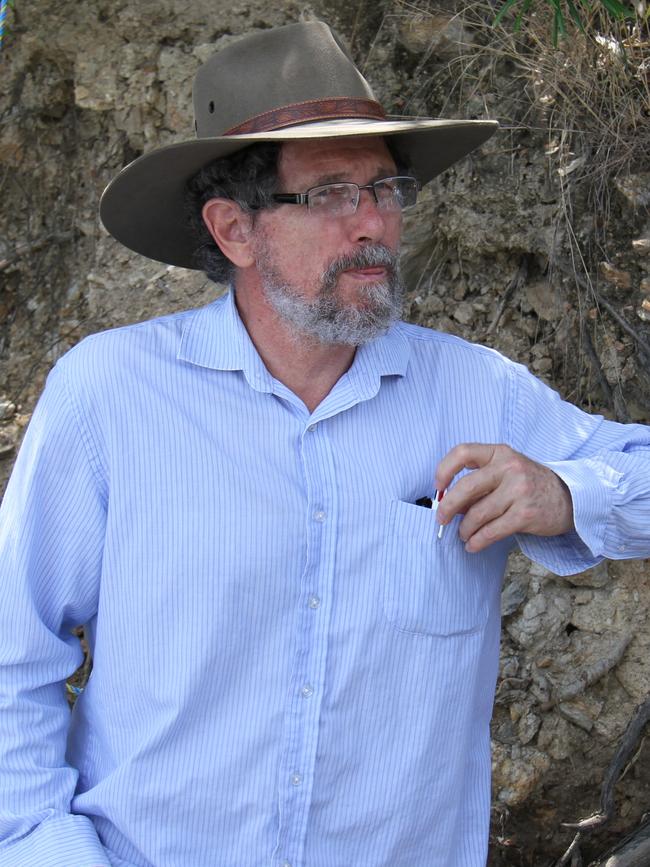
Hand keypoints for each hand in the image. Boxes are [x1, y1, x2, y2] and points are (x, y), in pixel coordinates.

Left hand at [435, 443, 574, 551]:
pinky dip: (478, 541)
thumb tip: (449, 502)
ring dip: (464, 529)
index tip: (438, 487)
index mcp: (500, 453)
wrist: (569, 498)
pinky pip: (492, 531)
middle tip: (441, 518)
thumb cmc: (529, 484)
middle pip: (466, 487)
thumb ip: (481, 480)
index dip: (444, 469)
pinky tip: (473, 545)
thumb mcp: (507, 470)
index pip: (463, 452)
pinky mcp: (525, 514)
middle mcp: (509, 468)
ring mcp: (519, 491)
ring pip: (477, 513)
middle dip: (448, 506)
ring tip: (463, 535)